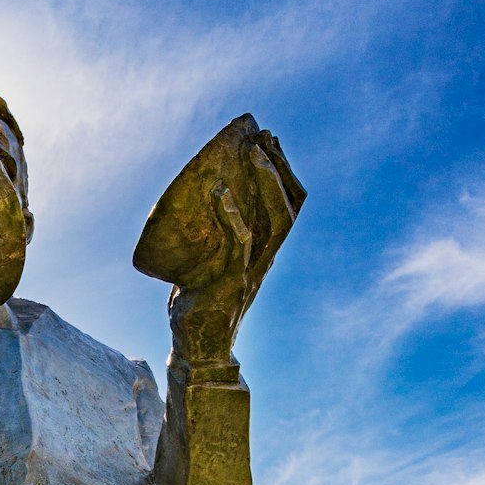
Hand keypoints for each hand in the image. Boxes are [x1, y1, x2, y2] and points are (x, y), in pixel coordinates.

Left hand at [170, 138, 300, 365]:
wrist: (197, 346)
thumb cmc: (200, 303)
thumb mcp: (211, 262)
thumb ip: (216, 237)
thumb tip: (201, 201)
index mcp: (263, 253)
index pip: (286, 208)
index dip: (283, 174)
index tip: (272, 142)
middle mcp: (264, 259)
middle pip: (286, 207)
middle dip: (278, 170)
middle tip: (264, 137)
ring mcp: (251, 270)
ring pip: (271, 221)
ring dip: (264, 184)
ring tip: (252, 153)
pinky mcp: (231, 282)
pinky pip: (238, 244)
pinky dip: (231, 216)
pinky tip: (220, 193)